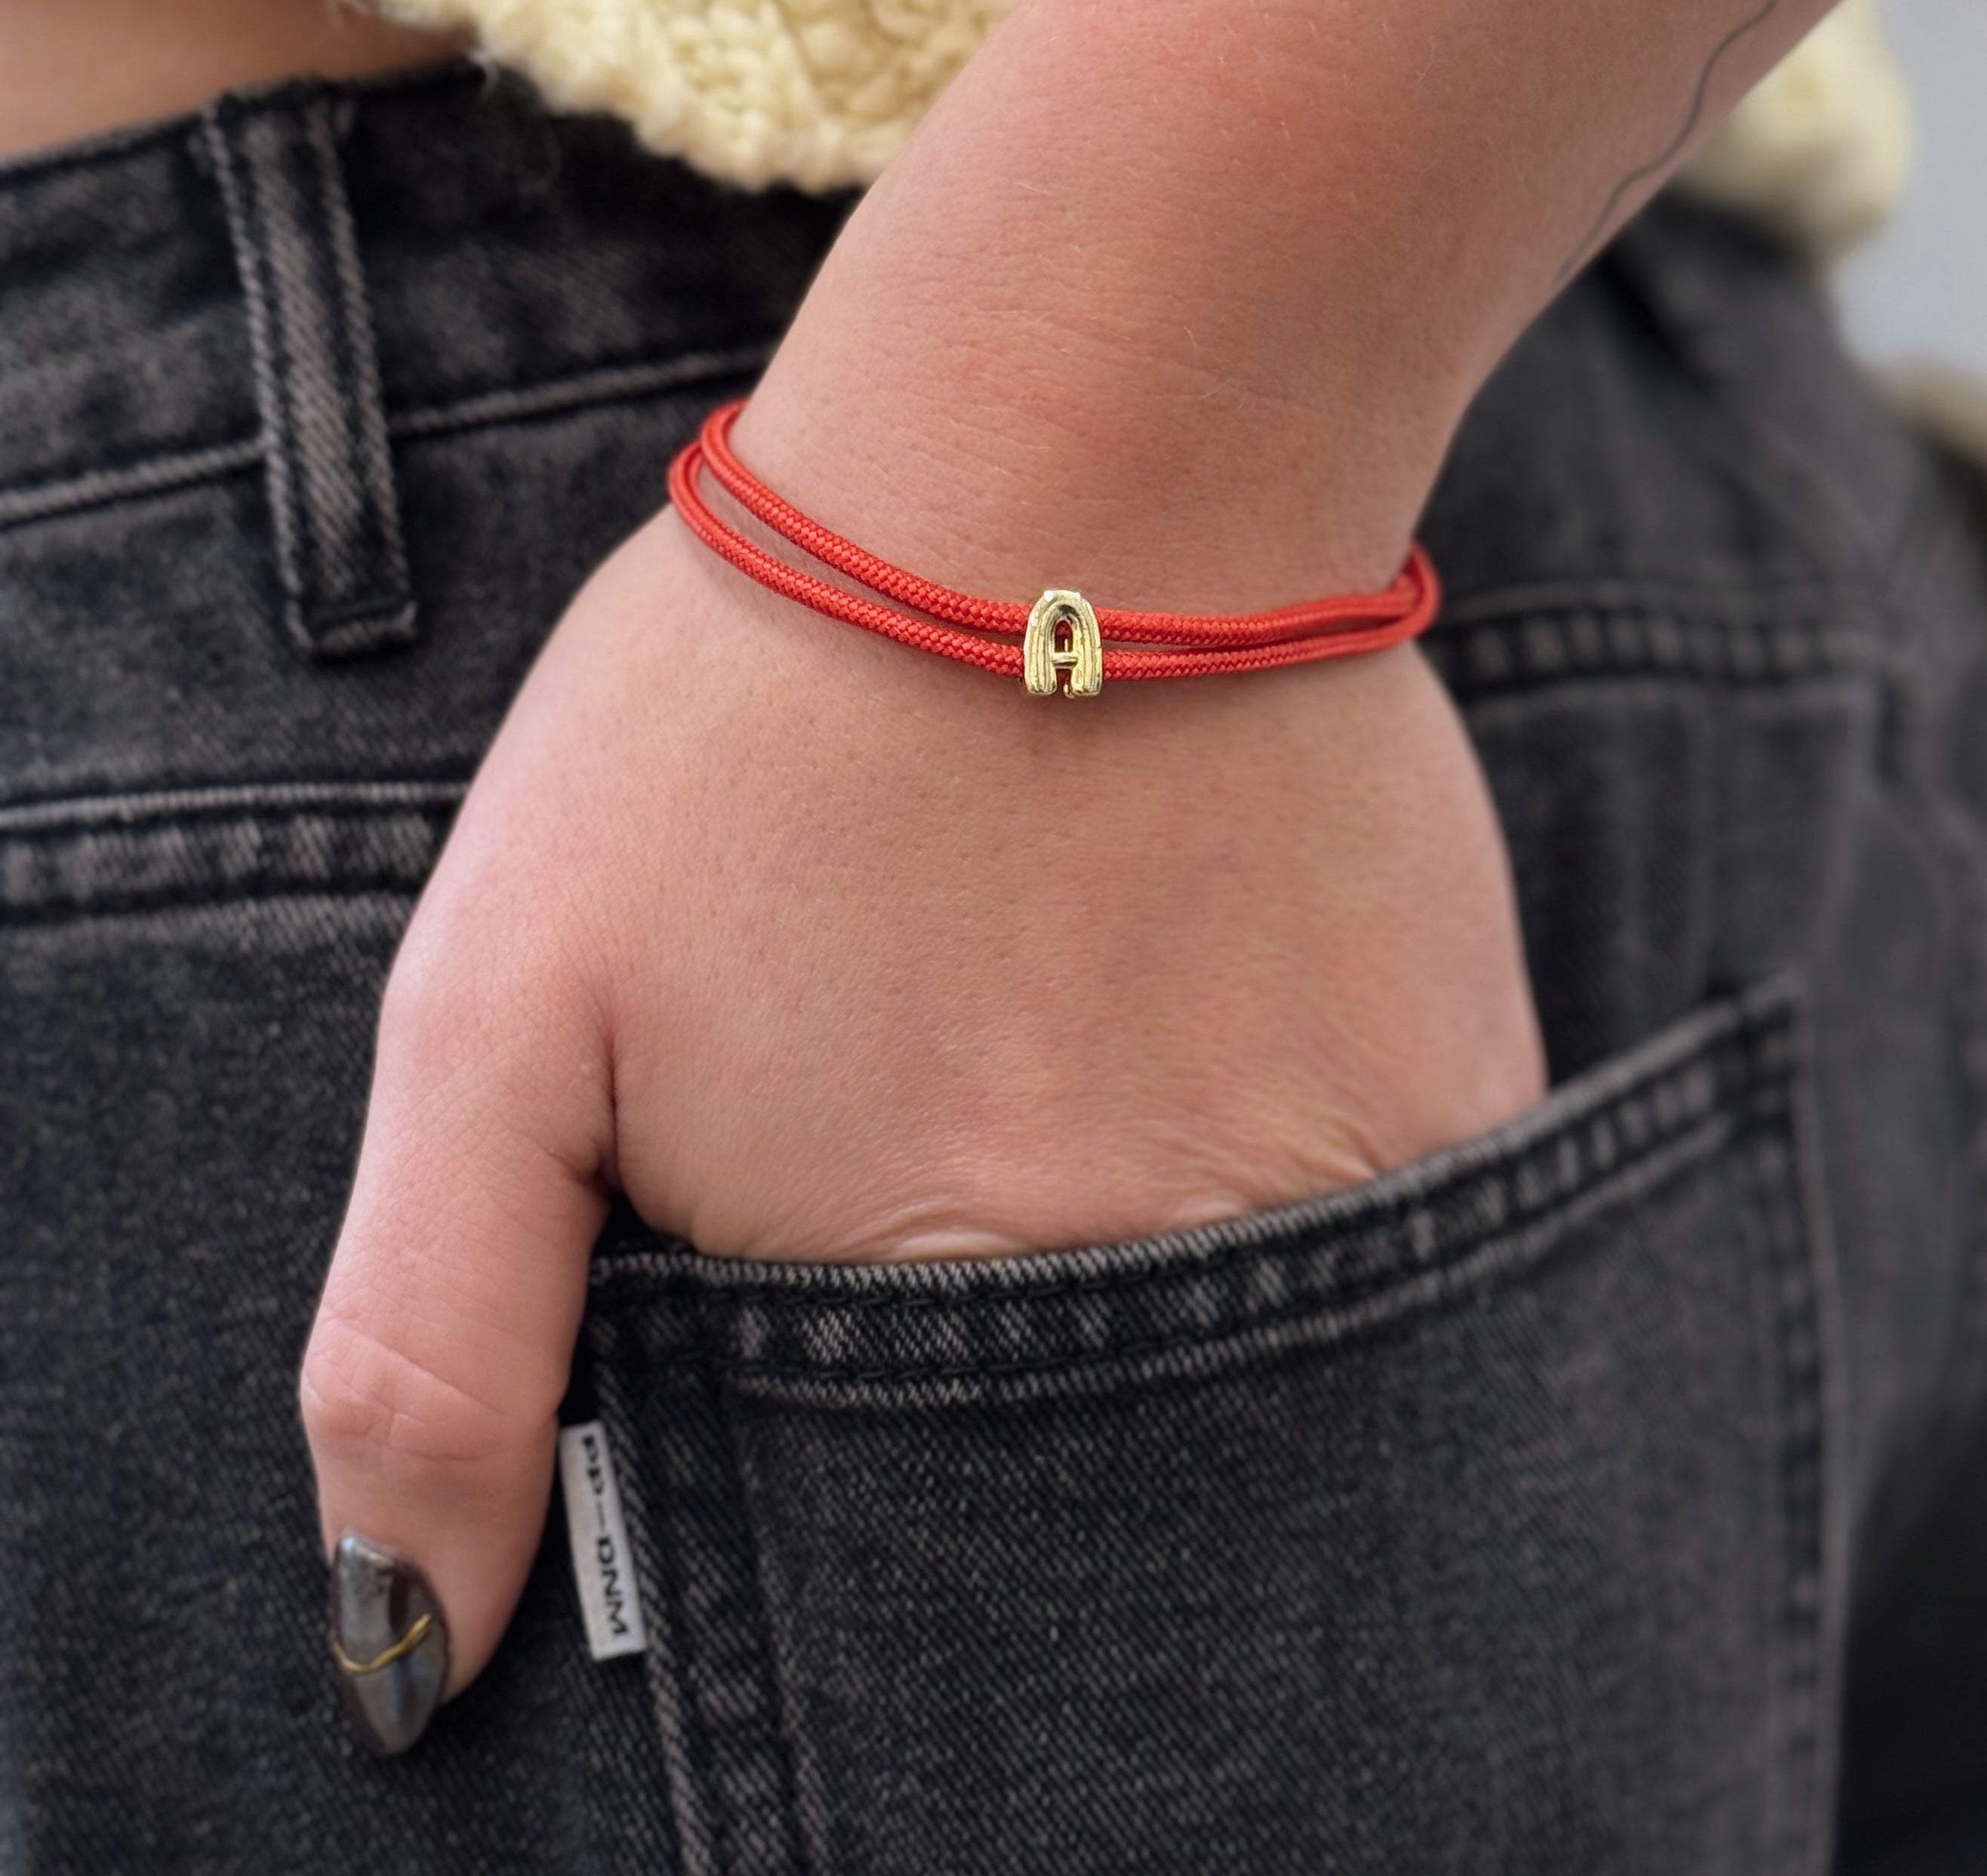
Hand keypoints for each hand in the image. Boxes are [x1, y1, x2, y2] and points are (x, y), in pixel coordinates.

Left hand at [300, 491, 1543, 1719]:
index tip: (808, 1242)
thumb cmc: (752, 713)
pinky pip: (1361, 1239)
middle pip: (1045, 1463)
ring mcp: (1337, 1207)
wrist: (1076, 457)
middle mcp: (1152, 1306)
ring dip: (1127, 1235)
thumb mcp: (496, 1005)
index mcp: (905, 1316)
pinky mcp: (1458, 1097)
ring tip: (1057, 1014)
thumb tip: (398, 1660)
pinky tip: (1191, 996)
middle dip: (966, 1331)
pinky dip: (1264, 1164)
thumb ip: (433, 1351)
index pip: (858, 1553)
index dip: (808, 1449)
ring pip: (1211, 1354)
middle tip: (941, 1069)